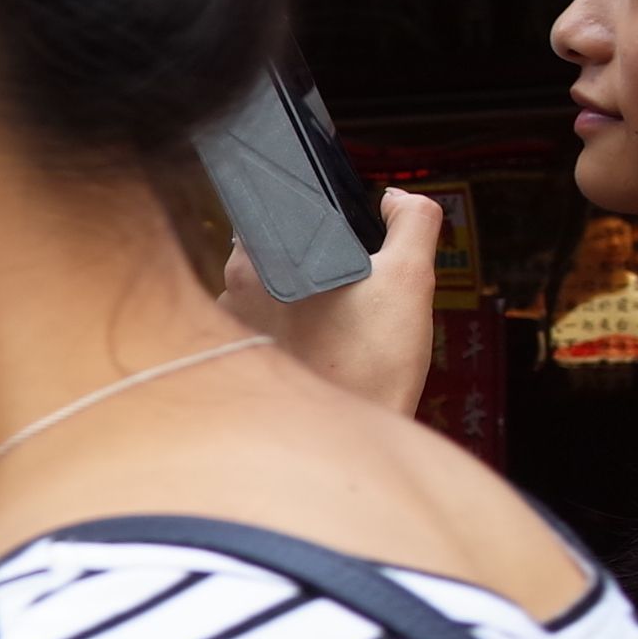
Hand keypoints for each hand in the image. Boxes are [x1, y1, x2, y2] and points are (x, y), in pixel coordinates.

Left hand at [225, 186, 438, 416]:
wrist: (345, 442)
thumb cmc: (370, 364)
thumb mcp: (407, 279)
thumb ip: (412, 222)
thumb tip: (397, 196)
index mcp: (252, 261)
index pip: (268, 214)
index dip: (307, 216)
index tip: (340, 239)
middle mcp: (226, 296)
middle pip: (269, 257)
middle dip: (311, 264)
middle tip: (353, 289)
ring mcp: (227, 335)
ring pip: (266, 298)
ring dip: (299, 302)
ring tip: (342, 325)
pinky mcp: (239, 369)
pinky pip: (265, 336)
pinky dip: (293, 336)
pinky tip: (327, 349)